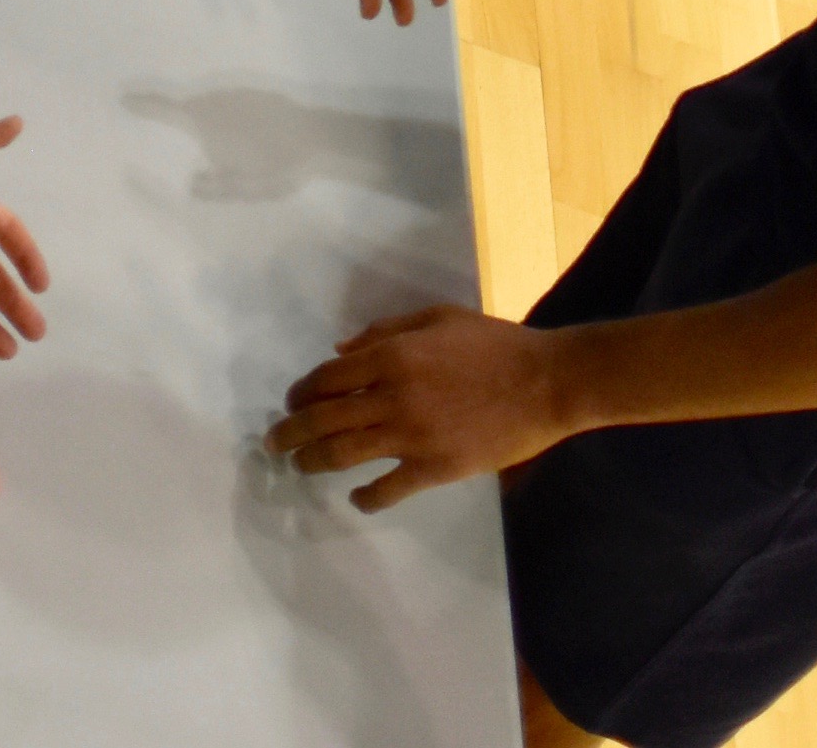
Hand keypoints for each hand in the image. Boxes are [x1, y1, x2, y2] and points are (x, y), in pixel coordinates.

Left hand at [268, 308, 576, 508]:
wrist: (543, 383)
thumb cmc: (492, 343)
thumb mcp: (437, 318)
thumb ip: (385, 331)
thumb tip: (342, 350)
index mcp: (393, 354)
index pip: (329, 377)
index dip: (302, 391)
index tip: (290, 402)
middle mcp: (393, 395)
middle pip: (326, 418)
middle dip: (291, 432)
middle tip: (273, 445)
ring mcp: (412, 436)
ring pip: (345, 454)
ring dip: (314, 462)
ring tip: (299, 467)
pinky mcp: (435, 468)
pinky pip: (388, 488)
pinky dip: (367, 497)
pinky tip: (357, 499)